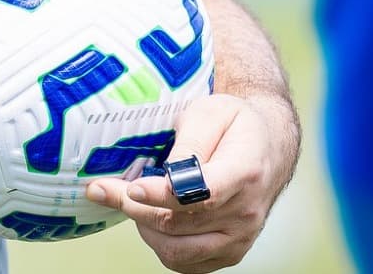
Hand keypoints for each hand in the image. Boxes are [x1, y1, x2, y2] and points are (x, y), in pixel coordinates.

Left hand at [84, 92, 292, 271]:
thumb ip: (188, 143)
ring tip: (130, 201)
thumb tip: (162, 173)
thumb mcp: (210, 114)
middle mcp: (245, 213)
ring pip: (178, 251)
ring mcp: (240, 238)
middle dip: (133, 206)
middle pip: (180, 223)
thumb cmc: (234, 124)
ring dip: (143, 228)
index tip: (133, 187)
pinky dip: (160, 245)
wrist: (269, 144)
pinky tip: (149, 220)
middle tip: (103, 189)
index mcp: (244, 172)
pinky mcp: (231, 253)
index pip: (202, 193)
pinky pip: (187, 264)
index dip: (163, 195)